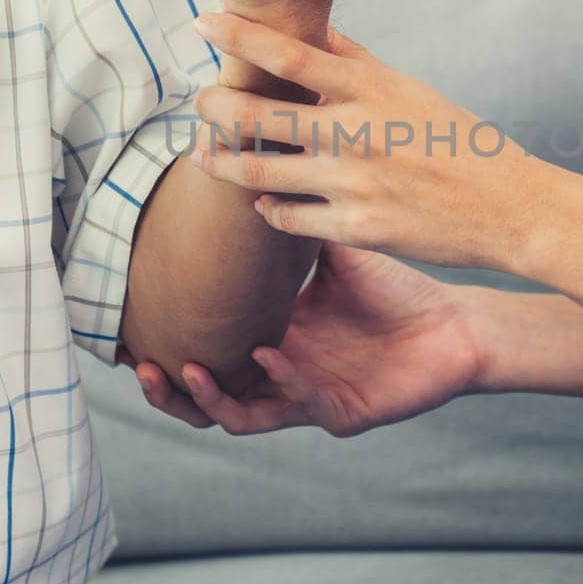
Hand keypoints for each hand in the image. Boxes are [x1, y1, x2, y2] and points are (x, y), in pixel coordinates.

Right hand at [134, 243, 481, 435]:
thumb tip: (251, 168)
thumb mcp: (333, 250)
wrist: (455, 321)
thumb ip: (292, 220)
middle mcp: (279, 374)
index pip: (204, 349)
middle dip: (167, 389)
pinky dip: (280, 381)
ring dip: (208, 398)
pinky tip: (266, 355)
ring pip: (240, 415)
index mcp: (269, 337)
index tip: (128, 325)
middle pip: (206, 396)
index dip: (166, 342)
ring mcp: (306, 397)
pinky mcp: (341, 413)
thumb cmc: (396, 288)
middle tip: (137, 364)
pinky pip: (298, 403)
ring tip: (184, 370)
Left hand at [186, 11, 549, 271]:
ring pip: (256, 171)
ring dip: (220, 162)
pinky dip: (266, 208)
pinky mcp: (355, 229)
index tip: (201, 24)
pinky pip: (286, 218)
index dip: (237, 36)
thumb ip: (354, 62)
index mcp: (369, 89)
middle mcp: (355, 132)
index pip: (287, 53)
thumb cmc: (457, 141)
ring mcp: (352, 184)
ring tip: (203, 154)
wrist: (506, 207)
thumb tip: (313, 26)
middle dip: (211, 107)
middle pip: (254, 115)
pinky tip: (261, 200)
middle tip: (199, 104)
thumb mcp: (408, 89)